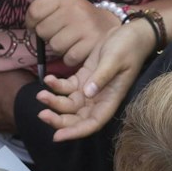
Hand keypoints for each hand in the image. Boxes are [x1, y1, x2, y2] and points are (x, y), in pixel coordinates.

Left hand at [28, 0, 119, 66]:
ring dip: (58, 48)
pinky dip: (69, 57)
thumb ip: (43, 0)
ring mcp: (84, 27)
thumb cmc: (78, 15)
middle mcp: (74, 10)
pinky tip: (75, 49)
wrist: (108, 25)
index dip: (30, 22)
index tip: (36, 25)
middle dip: (46, 36)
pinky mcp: (91, 43)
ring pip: (54, 46)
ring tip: (67, 41)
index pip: (34, 11)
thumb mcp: (63, 3)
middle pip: (42, 31)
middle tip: (57, 33)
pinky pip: (68, 57)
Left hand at [37, 21, 155, 140]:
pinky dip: (56, 86)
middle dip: (59, 120)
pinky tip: (48, 79)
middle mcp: (99, 99)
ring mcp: (90, 89)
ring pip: (69, 104)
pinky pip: (67, 87)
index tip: (58, 136)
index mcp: (110, 100)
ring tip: (40, 94)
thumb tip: (88, 94)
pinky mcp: (84, 78)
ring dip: (54, 102)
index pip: (92, 123)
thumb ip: (102, 76)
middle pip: (77, 118)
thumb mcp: (115, 60)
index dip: (76, 132)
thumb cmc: (128, 47)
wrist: (131, 34)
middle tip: (42, 114)